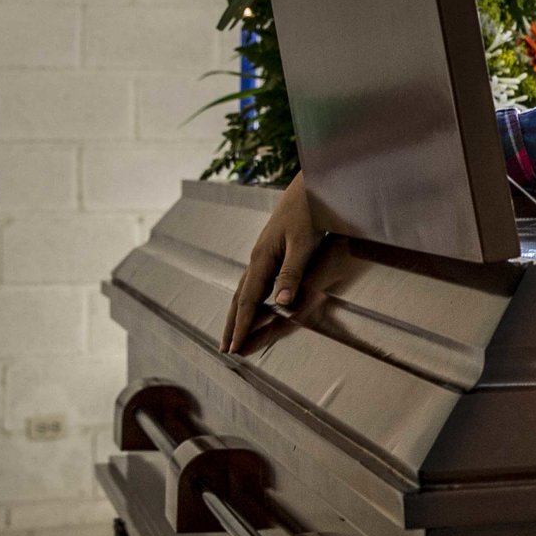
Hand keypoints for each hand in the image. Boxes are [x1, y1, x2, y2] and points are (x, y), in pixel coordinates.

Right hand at [223, 174, 320, 353]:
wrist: (310, 186)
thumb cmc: (309, 212)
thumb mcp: (303, 243)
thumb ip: (292, 272)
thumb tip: (281, 303)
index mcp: (262, 259)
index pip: (247, 301)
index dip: (241, 326)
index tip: (234, 348)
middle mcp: (257, 258)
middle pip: (238, 298)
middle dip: (231, 325)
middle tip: (225, 349)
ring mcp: (262, 254)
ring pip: (244, 290)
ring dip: (237, 314)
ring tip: (232, 333)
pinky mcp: (271, 251)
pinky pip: (255, 282)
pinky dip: (249, 300)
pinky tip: (252, 305)